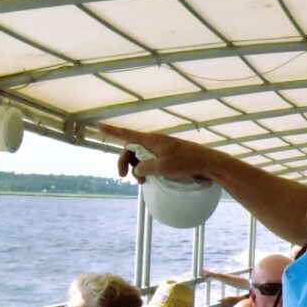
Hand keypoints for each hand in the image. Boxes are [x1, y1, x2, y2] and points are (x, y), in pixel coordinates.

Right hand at [99, 123, 216, 183]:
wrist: (207, 164)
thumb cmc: (186, 163)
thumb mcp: (162, 167)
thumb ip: (145, 167)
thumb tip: (137, 169)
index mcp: (152, 140)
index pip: (127, 134)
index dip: (112, 131)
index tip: (98, 125)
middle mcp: (155, 142)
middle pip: (131, 149)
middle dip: (124, 162)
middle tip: (123, 176)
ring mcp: (162, 149)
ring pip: (141, 156)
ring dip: (136, 168)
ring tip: (142, 182)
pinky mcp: (168, 156)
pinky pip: (151, 160)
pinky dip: (146, 168)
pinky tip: (149, 179)